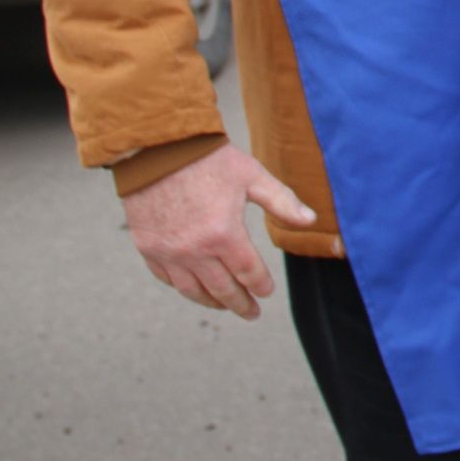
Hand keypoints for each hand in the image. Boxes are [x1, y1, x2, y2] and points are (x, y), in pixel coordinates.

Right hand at [122, 144, 319, 319]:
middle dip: (240, 303)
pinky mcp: (148, 247)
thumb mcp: (252, 176)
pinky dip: (183, 287)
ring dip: (212, 301)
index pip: (248, 272)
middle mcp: (195, 251)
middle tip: (251, 312)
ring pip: (193, 290)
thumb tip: (310, 220)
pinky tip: (194, 288)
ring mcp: (169, 252)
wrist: (158, 148)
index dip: (260, 285)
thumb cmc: (209, 160)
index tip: (267, 292)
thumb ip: (282, 201)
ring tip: (225, 306)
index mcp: (224, 234)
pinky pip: (167, 278)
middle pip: (223, 289)